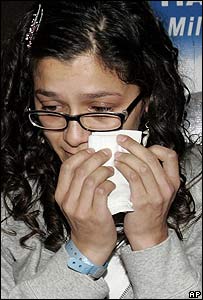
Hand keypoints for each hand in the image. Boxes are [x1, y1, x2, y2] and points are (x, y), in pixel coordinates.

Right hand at [55, 148, 116, 264]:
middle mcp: (67, 201)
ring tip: (112, 169)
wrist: (90, 245)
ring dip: (104, 170)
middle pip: (80, 171)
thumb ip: (78, 183)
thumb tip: (90, 158)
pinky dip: (109, 184)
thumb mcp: (75, 200)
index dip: (80, 155)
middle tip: (107, 153)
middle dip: (95, 158)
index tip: (92, 150)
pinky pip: (102, 192)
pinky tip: (113, 184)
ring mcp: (80, 209)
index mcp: (61, 194)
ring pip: (91, 180)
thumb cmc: (86, 219)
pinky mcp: (95, 215)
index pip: (67, 167)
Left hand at [115, 135, 179, 249]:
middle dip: (134, 146)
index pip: (170, 156)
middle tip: (121, 140)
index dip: (155, 147)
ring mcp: (156, 194)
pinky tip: (116, 166)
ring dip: (127, 157)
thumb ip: (151, 175)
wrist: (148, 234)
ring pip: (142, 166)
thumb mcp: (157, 191)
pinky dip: (124, 168)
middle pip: (152, 158)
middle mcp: (167, 186)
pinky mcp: (143, 201)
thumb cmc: (149, 211)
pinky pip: (133, 178)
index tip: (140, 145)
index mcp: (172, 181)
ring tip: (117, 154)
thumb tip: (135, 155)